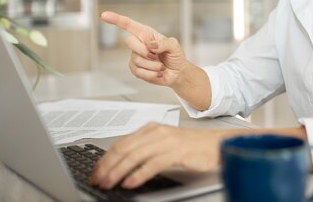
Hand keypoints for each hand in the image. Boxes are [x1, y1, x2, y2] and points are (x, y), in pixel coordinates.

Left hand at [90, 123, 221, 188]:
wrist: (216, 144)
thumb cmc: (192, 146)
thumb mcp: (164, 144)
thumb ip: (144, 149)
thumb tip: (121, 164)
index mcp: (151, 129)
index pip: (121, 143)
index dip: (105, 158)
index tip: (96, 172)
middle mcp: (157, 132)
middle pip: (124, 148)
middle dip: (107, 166)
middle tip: (98, 179)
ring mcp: (167, 141)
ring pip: (135, 156)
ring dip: (118, 171)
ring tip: (109, 183)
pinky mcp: (177, 152)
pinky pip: (153, 163)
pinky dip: (139, 174)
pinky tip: (130, 182)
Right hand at [100, 11, 188, 87]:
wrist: (177, 72)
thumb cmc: (175, 56)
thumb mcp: (174, 46)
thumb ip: (164, 43)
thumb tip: (150, 45)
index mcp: (146, 34)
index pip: (128, 25)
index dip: (116, 19)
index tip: (104, 15)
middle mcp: (138, 44)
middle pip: (129, 41)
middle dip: (143, 50)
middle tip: (156, 56)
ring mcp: (135, 57)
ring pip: (137, 60)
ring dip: (153, 65)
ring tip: (161, 65)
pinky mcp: (135, 70)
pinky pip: (139, 72)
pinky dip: (152, 74)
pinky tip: (158, 73)